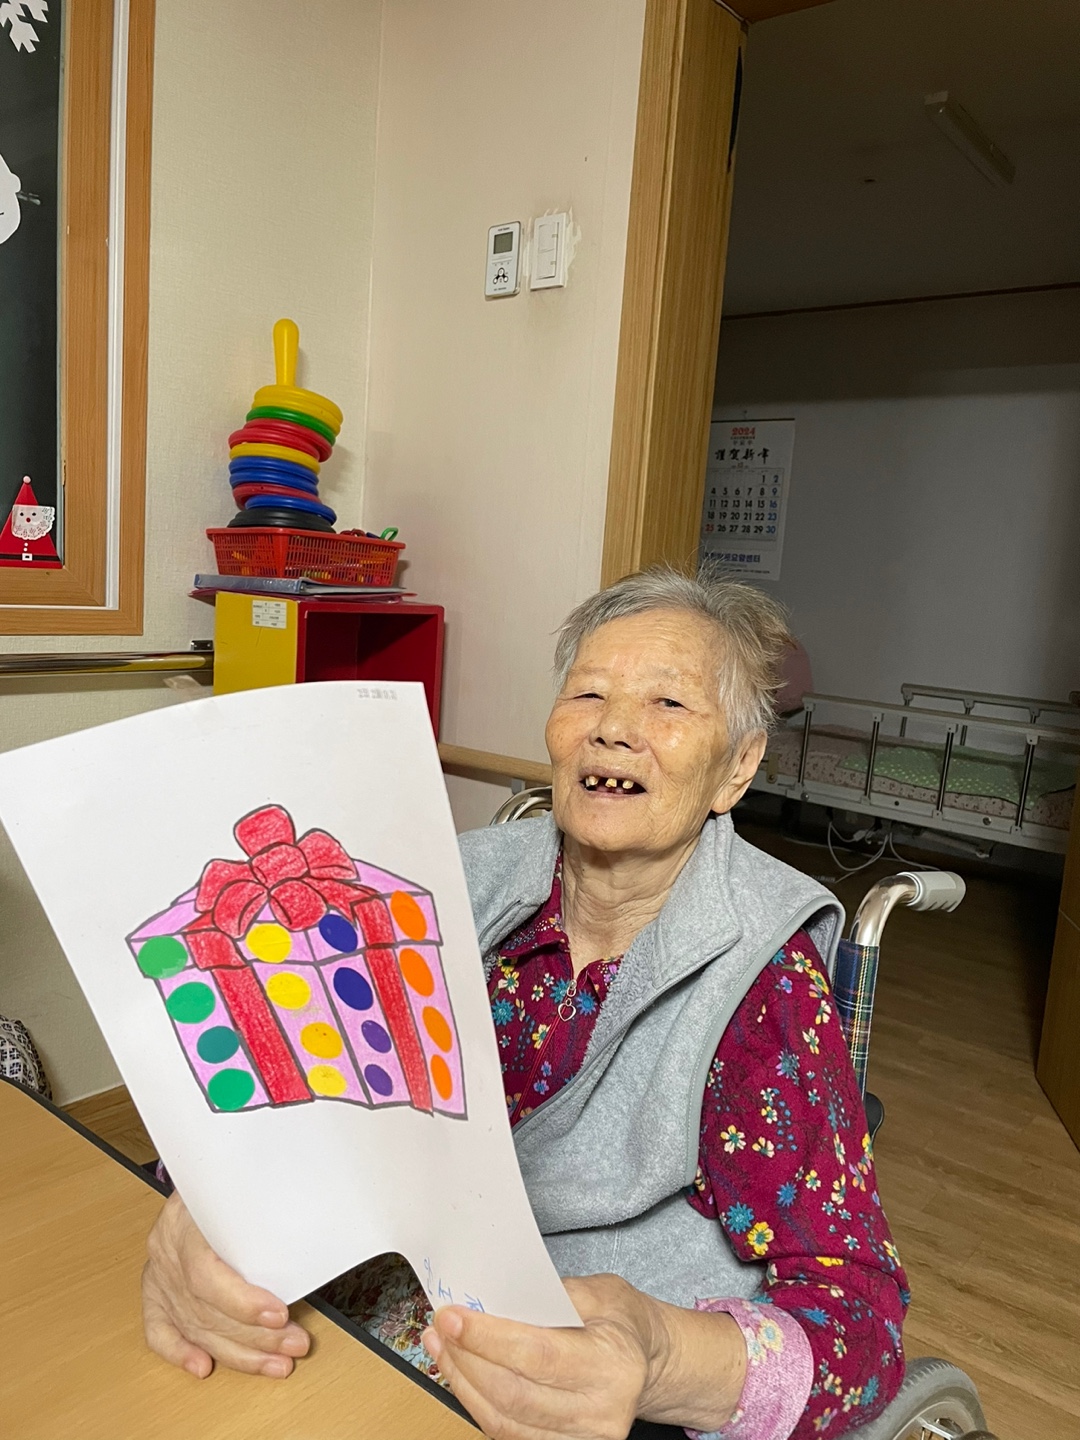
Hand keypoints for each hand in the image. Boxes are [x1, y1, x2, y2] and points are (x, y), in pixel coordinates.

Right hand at [142, 1191, 310, 1378]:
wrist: (200, 1170)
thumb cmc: (228, 1179)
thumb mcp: (244, 1183)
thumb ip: (264, 1208)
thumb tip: (307, 1232)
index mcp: (184, 1220)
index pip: (206, 1274)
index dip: (242, 1302)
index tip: (279, 1314)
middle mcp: (167, 1251)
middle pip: (207, 1309)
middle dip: (256, 1335)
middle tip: (295, 1344)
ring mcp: (159, 1275)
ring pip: (195, 1327)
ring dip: (239, 1352)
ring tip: (278, 1362)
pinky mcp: (155, 1293)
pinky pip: (159, 1331)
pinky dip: (180, 1353)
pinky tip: (203, 1366)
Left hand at [422, 1274, 656, 1439]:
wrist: (646, 1362)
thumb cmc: (621, 1322)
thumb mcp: (600, 1291)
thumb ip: (549, 1295)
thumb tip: (492, 1299)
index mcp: (614, 1366)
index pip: (538, 1355)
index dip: (488, 1338)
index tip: (452, 1317)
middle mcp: (602, 1412)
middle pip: (513, 1394)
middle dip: (467, 1359)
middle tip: (441, 1328)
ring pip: (503, 1421)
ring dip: (463, 1382)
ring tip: (441, 1347)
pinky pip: (507, 1434)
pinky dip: (477, 1404)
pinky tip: (461, 1374)